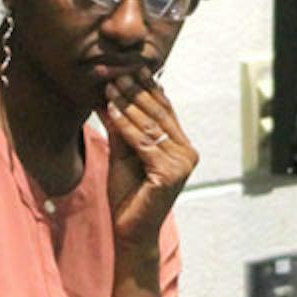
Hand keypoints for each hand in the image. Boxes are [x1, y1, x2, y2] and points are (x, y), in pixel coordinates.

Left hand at [101, 73, 195, 250]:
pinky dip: (125, 125)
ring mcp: (182, 163)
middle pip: (158, 114)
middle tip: (115, 69)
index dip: (146, 88)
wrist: (130, 229)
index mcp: (181, 146)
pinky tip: (111, 110)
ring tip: (109, 84)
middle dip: (135, 90)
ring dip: (128, 102)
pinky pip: (142, 143)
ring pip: (150, 125)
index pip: (164, 110)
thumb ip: (122, 129)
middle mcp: (187, 152)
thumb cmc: (128, 194)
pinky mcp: (169, 173)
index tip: (127, 67)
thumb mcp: (123, 154)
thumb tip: (110, 98)